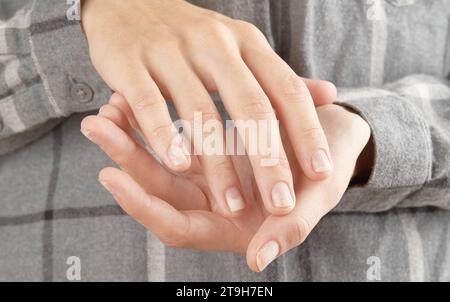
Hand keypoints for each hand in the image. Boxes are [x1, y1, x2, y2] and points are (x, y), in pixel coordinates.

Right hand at [80, 0, 335, 216]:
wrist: (129, 1)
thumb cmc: (192, 37)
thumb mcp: (242, 48)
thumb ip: (279, 77)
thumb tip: (329, 94)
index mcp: (246, 43)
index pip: (286, 89)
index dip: (307, 132)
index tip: (322, 172)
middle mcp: (214, 43)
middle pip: (250, 105)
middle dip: (268, 159)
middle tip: (282, 203)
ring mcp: (170, 51)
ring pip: (201, 112)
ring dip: (218, 164)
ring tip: (233, 205)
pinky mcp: (130, 61)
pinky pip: (149, 102)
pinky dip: (164, 135)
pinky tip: (179, 166)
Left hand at [81, 95, 369, 271]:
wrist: (335, 133)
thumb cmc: (332, 165)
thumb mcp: (321, 193)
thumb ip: (292, 225)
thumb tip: (258, 259)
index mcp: (236, 224)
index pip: (178, 227)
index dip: (144, 207)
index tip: (110, 176)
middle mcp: (216, 202)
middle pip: (160, 189)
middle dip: (127, 159)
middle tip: (97, 125)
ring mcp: (211, 174)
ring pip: (162, 161)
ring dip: (132, 136)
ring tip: (108, 105)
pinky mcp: (212, 148)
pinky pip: (176, 136)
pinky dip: (155, 118)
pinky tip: (135, 95)